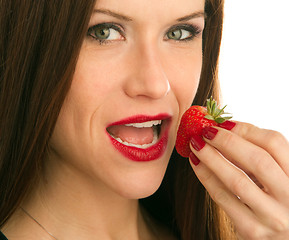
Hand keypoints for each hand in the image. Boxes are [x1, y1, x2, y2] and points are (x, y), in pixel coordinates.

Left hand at [189, 121, 288, 239]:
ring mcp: (272, 217)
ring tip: (195, 144)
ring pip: (237, 180)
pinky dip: (206, 177)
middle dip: (227, 141)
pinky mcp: (252, 230)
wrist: (283, 237)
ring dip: (211, 158)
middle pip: (257, 160)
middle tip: (205, 130)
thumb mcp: (277, 176)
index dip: (246, 129)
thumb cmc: (277, 200)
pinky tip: (196, 164)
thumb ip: (259, 157)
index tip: (223, 123)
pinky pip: (223, 198)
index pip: (274, 143)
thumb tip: (224, 131)